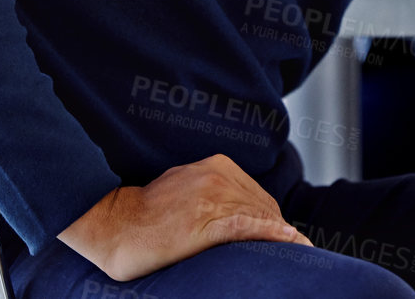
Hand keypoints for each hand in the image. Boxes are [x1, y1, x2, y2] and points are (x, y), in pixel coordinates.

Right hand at [58, 153, 310, 280]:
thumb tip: (236, 213)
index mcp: (215, 165)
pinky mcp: (208, 221)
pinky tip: (292, 242)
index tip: (284, 236)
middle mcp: (218, 176)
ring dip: (282, 235)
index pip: (256, 195)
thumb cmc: (145, 214)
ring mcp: (213, 197)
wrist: (115, 224)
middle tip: (295, 248)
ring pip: (260, 216)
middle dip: (279, 227)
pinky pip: (250, 227)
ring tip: (300, 250)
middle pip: (263, 205)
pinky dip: (274, 235)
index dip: (271, 218)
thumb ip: (212, 193)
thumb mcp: (183, 189)